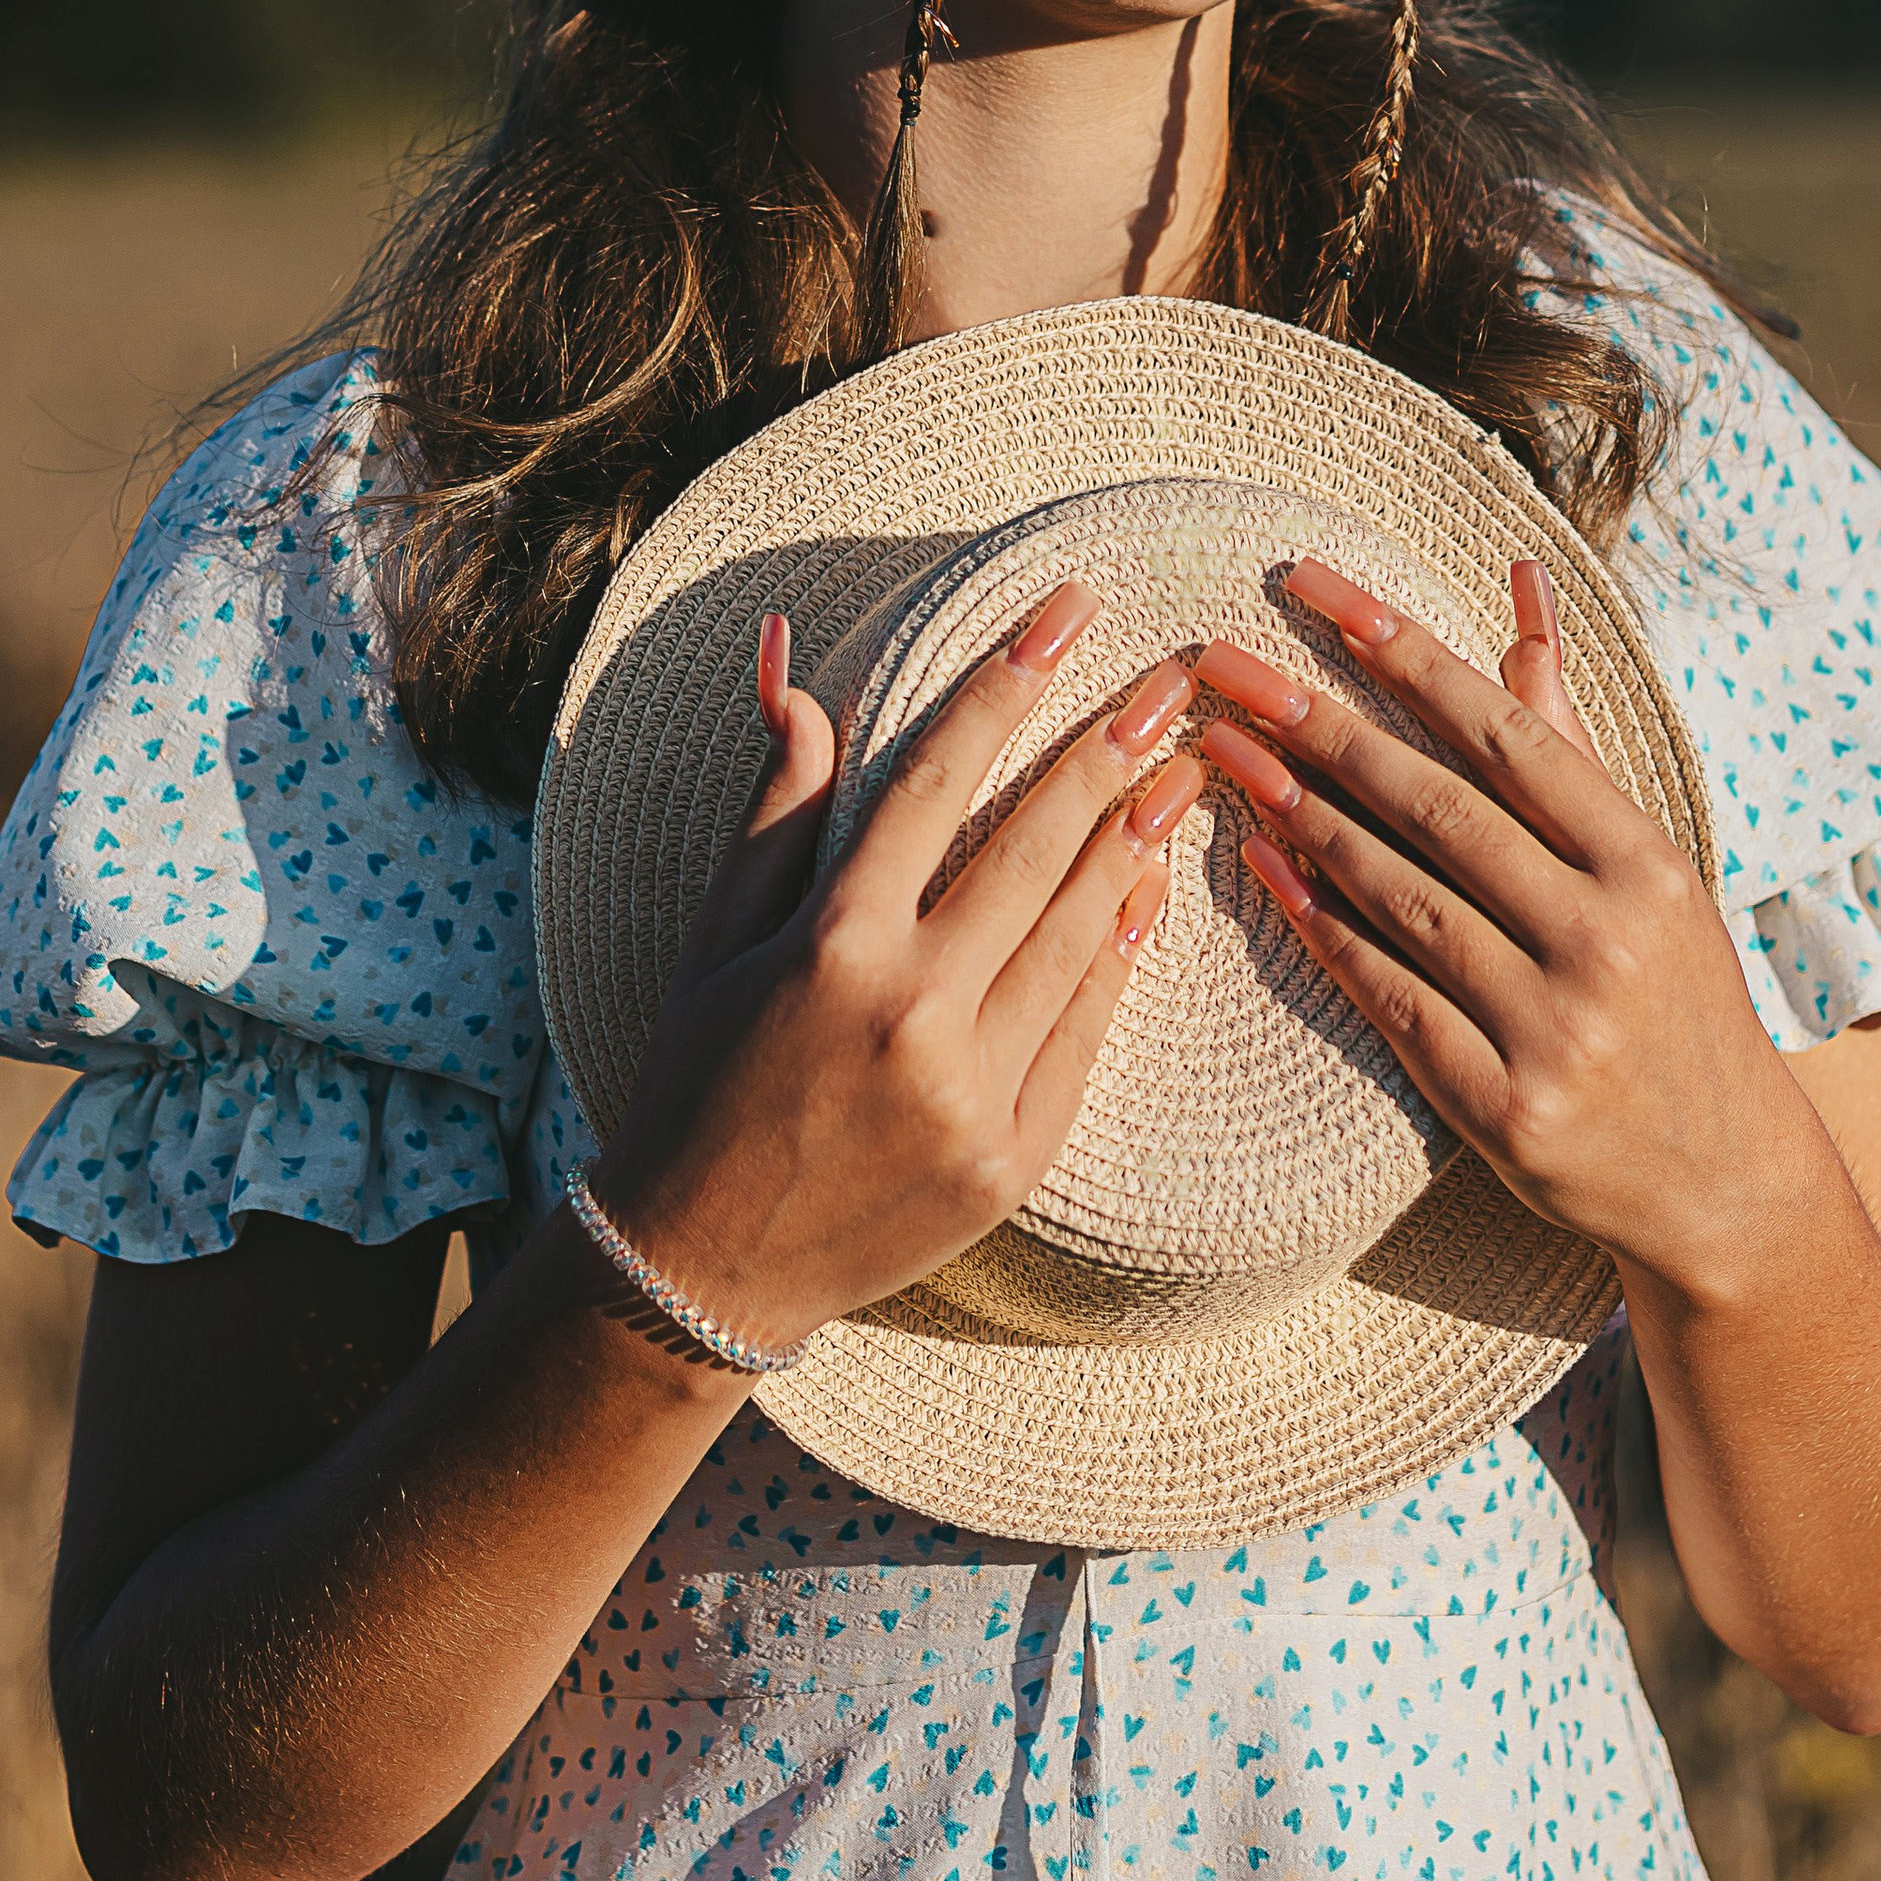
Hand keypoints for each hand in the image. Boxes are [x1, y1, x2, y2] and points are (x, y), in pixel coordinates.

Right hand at [593, 588, 1200, 1357]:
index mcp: (830, 946)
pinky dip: (1121, 951)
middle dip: (1110, 750)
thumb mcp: (714, 938)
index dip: (1006, 687)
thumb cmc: (697, 1082)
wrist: (706, 1268)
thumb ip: (776, 807)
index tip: (1066, 612)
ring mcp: (971, 1092)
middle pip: (1034, 849)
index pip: (936, 781)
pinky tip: (1148, 883)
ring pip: (1078, 935)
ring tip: (1184, 765)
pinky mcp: (1013, 1156)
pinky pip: (1085, 1030)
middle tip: (1172, 677)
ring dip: (1136, 839)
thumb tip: (792, 672)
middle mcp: (909, 1013)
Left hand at [1193, 557, 1814, 1288]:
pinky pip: (1389, 996)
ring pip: (1400, 897)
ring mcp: (1553, 1028)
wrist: (1728, 1183)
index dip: (1405, 653)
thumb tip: (1520, 594)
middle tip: (1225, 664)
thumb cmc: (1677, 995)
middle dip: (1319, 724)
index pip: (1506, 732)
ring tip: (1222, 750)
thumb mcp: (1650, 866)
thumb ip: (1569, 737)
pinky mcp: (1502, 1107)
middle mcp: (1605, 938)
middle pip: (1437, 807)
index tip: (1314, 589)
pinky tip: (1262, 866)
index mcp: (1646, 864)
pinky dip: (1320, 926)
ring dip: (1299, 816)